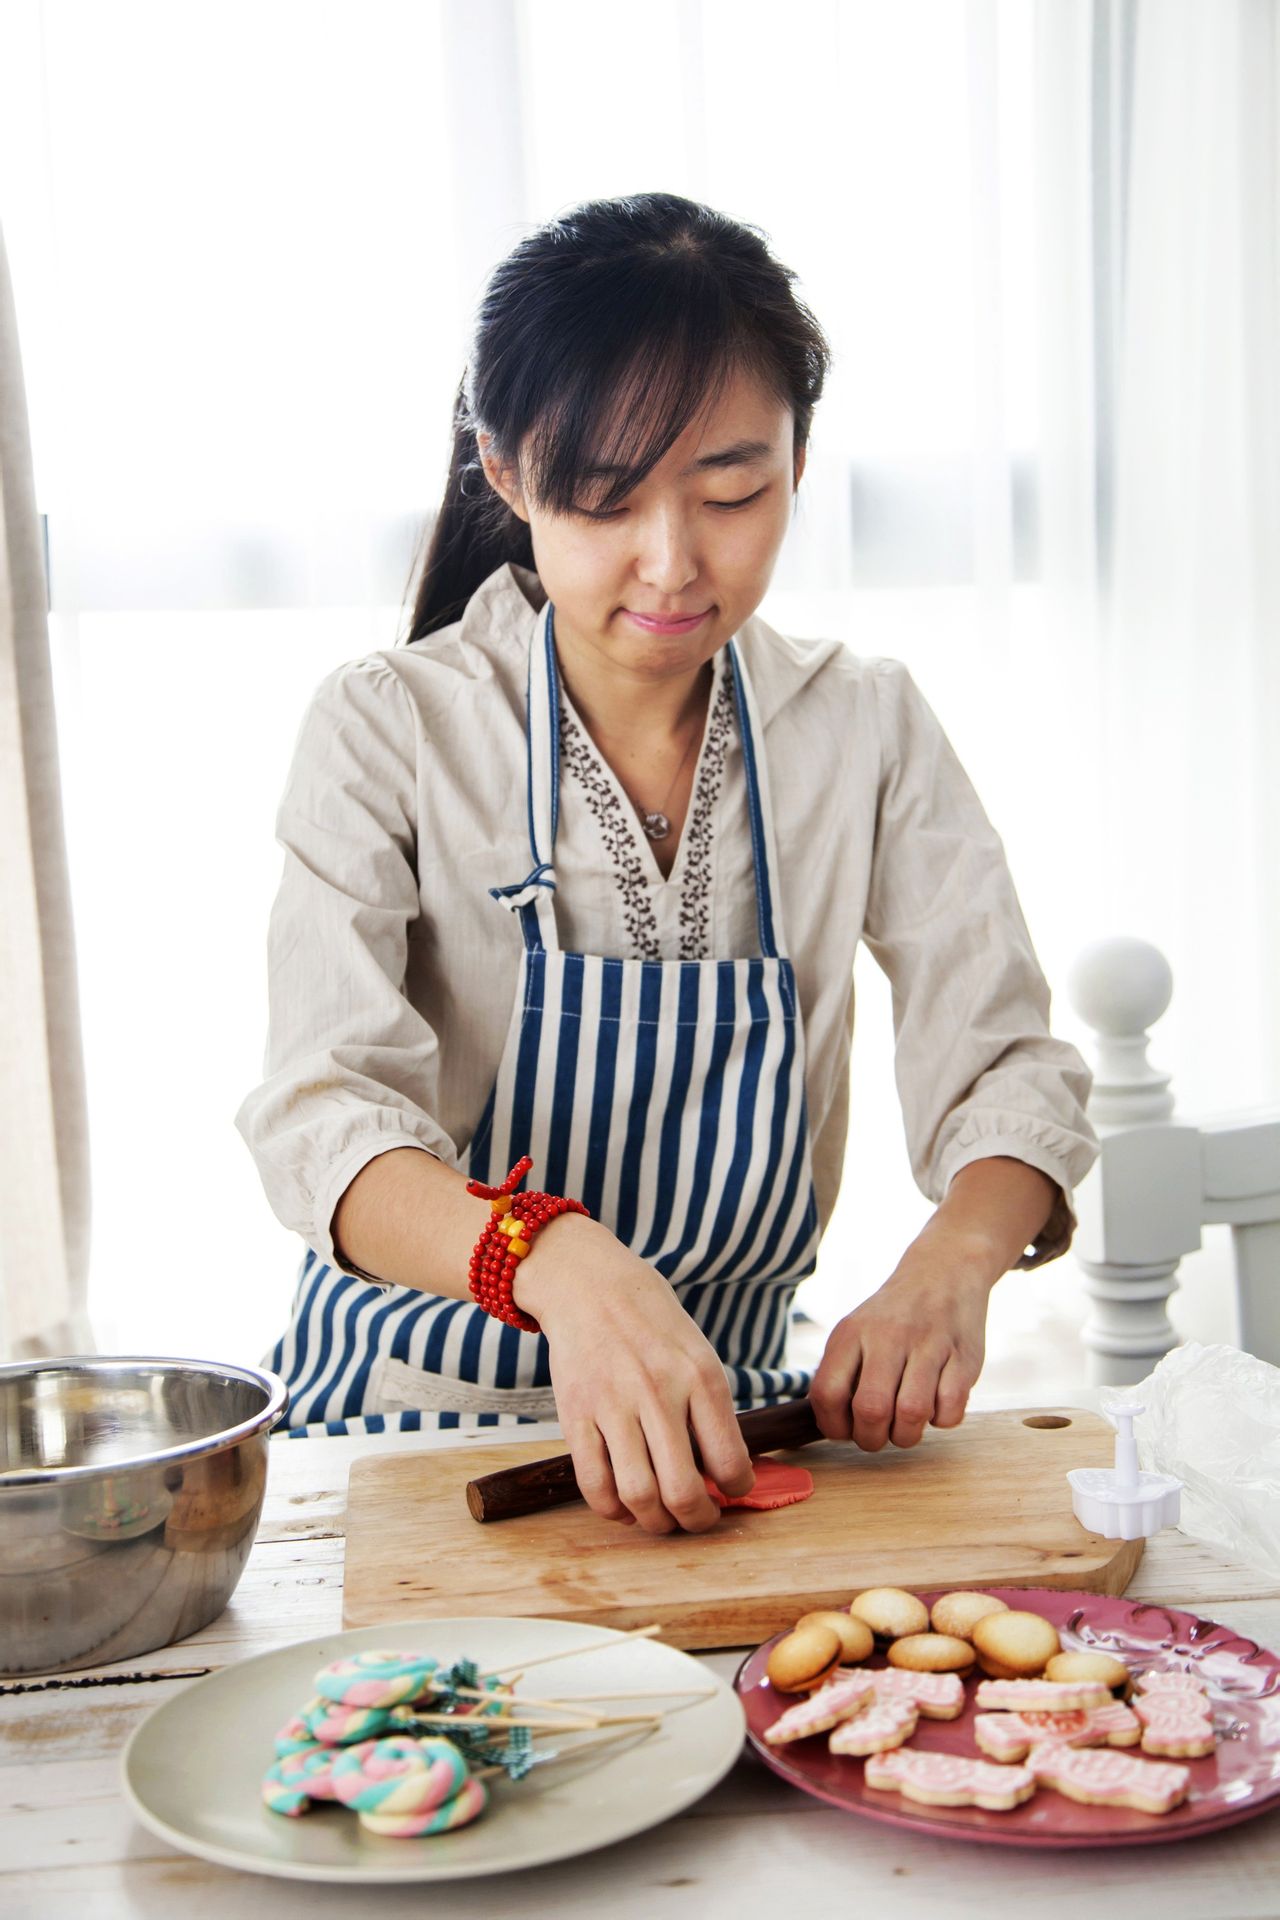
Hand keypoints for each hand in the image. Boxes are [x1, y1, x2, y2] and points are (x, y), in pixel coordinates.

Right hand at [513, 1215, 753, 1533]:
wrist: (590, 1285)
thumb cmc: (652, 1323)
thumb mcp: (698, 1353)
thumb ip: (711, 1410)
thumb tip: (723, 1473)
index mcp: (701, 1377)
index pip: (730, 1460)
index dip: (737, 1489)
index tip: (732, 1491)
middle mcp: (659, 1393)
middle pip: (683, 1490)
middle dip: (697, 1520)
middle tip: (699, 1519)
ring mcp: (613, 1405)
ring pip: (638, 1494)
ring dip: (655, 1523)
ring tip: (662, 1519)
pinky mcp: (575, 1415)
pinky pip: (593, 1483)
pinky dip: (611, 1509)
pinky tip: (623, 1505)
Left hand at [809, 1238, 993, 1451]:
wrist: (944, 1272)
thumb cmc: (891, 1318)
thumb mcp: (855, 1331)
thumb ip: (839, 1373)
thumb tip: (828, 1426)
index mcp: (851, 1332)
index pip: (826, 1393)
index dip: (833, 1425)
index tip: (845, 1430)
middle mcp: (888, 1335)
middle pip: (871, 1409)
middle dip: (872, 1439)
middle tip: (878, 1435)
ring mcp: (928, 1344)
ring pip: (912, 1413)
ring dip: (906, 1435)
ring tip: (905, 1426)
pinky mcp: (964, 1356)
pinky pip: (950, 1410)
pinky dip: (941, 1421)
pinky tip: (936, 1405)